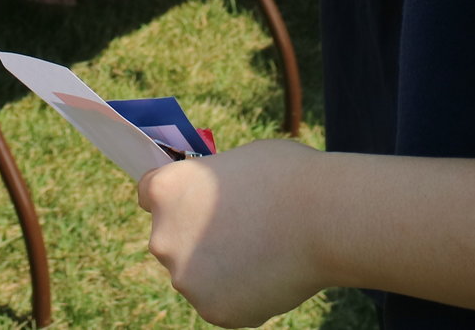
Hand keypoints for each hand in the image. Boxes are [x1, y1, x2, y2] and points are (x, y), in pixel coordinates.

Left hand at [140, 139, 332, 326]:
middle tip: (240, 235)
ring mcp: (186, 278)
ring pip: (197, 276)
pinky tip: (270, 277)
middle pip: (171, 241)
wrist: (324, 218)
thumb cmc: (287, 178)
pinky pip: (222, 303)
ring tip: (263, 255)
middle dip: (198, 239)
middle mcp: (163, 237)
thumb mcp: (235, 163)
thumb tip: (215, 202)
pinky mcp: (213, 310)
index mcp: (165, 191)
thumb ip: (211, 187)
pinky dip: (242, 296)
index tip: (195, 205)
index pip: (150, 196)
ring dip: (220, 271)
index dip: (176, 200)